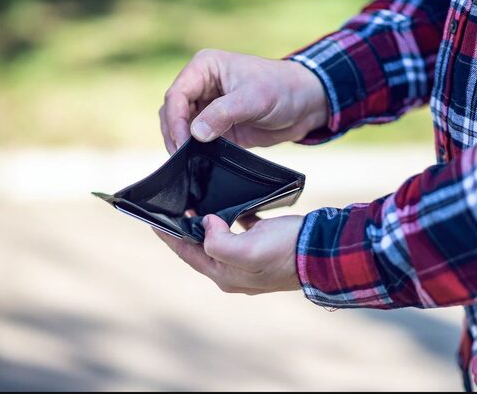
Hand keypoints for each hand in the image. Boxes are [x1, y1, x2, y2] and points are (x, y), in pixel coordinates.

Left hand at [155, 214, 303, 294]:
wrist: (323, 253)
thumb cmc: (286, 251)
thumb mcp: (248, 250)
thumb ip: (218, 242)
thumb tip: (206, 223)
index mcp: (225, 274)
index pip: (187, 253)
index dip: (168, 236)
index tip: (153, 219)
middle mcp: (233, 270)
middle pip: (200, 247)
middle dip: (185, 228)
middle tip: (173, 207)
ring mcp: (249, 260)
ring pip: (218, 238)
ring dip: (206, 222)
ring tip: (195, 202)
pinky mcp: (262, 246)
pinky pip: (239, 231)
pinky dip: (230, 218)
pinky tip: (228, 204)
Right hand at [159, 49, 327, 152]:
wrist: (305, 105)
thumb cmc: (283, 89)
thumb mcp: (254, 98)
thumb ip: (223, 114)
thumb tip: (195, 133)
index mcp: (204, 68)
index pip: (176, 95)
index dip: (175, 120)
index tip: (183, 142)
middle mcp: (201, 86)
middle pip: (173, 112)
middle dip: (175, 134)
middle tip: (182, 159)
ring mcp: (207, 107)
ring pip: (181, 127)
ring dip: (182, 144)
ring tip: (187, 164)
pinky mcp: (216, 126)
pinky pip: (197, 140)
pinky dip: (194, 152)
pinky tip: (197, 164)